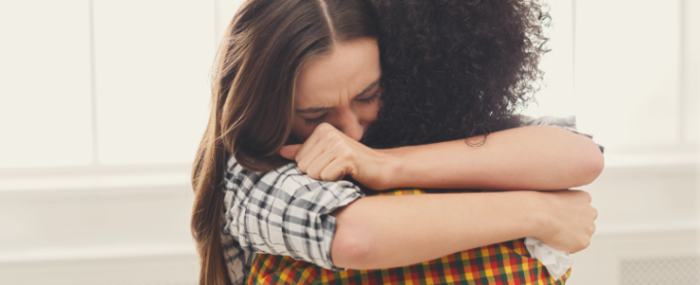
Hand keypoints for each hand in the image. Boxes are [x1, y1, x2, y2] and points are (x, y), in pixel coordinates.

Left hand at [278, 123, 393, 189]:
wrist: (383, 167)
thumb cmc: (354, 164)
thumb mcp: (326, 155)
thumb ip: (303, 152)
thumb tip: (279, 151)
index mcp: (322, 130)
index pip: (298, 159)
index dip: (314, 168)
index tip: (331, 164)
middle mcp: (329, 133)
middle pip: (303, 166)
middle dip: (319, 174)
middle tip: (337, 169)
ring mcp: (337, 144)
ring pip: (313, 173)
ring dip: (327, 178)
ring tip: (342, 171)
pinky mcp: (346, 157)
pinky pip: (325, 177)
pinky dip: (336, 181)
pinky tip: (349, 174)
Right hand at [534, 190, 597, 252]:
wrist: (539, 214)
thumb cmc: (542, 203)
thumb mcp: (556, 194)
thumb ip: (565, 203)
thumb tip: (560, 213)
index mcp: (584, 197)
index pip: (583, 209)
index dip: (573, 214)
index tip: (563, 217)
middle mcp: (591, 212)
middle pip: (586, 222)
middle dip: (576, 226)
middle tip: (560, 227)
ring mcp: (589, 227)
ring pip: (583, 235)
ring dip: (573, 236)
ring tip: (557, 234)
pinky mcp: (585, 241)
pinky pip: (576, 246)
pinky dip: (568, 246)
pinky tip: (557, 239)